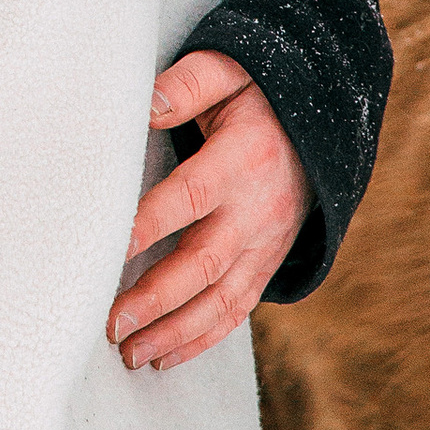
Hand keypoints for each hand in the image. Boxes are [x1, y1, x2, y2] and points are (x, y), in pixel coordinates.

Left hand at [108, 52, 309, 372]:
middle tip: (111, 324)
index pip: (188, 195)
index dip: (148, 223)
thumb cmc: (260, 97)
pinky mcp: (266, 264)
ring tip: (129, 354)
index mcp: (240, 160)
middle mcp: (255, 211)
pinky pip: (236, 310)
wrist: (324, 129)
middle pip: (203, 262)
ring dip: (174, 331)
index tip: (106, 250)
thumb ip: (187, 84)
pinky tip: (162, 357)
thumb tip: (143, 104)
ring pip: (220, 299)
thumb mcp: (231, 72)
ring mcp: (264, 244)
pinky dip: (201, 339)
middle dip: (156, 298)